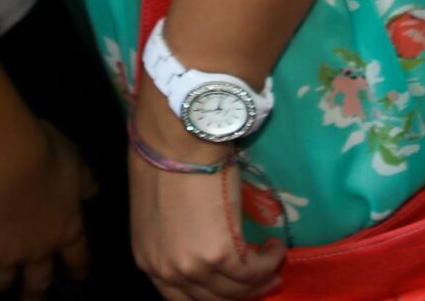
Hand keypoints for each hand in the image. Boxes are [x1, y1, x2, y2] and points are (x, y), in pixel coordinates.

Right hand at [0, 119, 94, 298]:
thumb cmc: (45, 155)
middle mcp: (36, 249)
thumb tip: (93, 192)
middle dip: (34, 295)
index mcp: (65, 228)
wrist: (6, 162)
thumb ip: (83, 180)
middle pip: (37, 283)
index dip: (79, 266)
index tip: (79, 277)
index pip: (78, 254)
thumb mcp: (74, 162)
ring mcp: (4, 255)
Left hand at [129, 89, 283, 300]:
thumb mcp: (158, 212)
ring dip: (260, 278)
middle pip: (211, 299)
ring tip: (273, 260)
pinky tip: (276, 247)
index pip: (182, 299)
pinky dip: (269, 261)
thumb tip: (198, 240)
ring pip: (235, 290)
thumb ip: (172, 238)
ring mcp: (194, 266)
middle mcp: (168, 272)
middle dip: (241, 293)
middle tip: (263, 282)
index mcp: (148, 261)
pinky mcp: (221, 254)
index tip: (233, 287)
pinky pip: (252, 271)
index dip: (212, 295)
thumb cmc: (166, 159)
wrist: (176, 138)